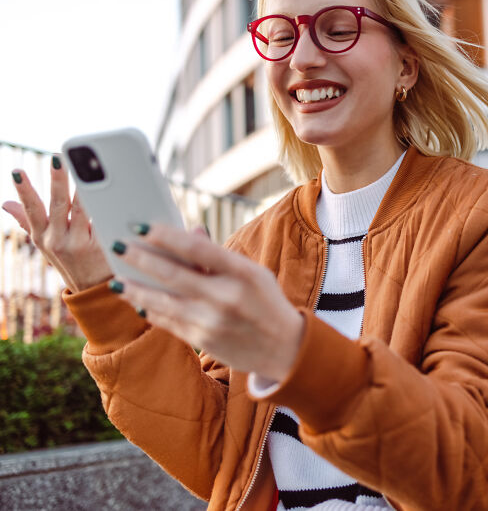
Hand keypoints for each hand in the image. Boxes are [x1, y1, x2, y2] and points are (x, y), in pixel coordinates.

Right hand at [2, 159, 112, 292]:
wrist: (94, 289)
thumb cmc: (70, 259)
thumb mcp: (44, 243)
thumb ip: (28, 221)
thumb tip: (5, 203)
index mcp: (42, 236)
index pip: (31, 209)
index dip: (23, 190)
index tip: (16, 171)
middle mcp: (58, 239)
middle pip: (58, 205)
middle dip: (57, 180)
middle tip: (58, 159)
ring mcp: (79, 244)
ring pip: (82, 210)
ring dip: (83, 189)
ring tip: (86, 169)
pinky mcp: (100, 246)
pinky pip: (102, 221)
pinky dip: (105, 206)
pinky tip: (111, 191)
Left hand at [111, 223, 304, 380]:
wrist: (285, 349)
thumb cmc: (266, 303)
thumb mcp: (253, 273)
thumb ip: (218, 256)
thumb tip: (188, 232)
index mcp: (243, 273)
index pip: (197, 249)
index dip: (166, 236)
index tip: (143, 226)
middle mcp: (226, 297)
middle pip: (173, 274)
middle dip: (140, 258)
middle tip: (118, 245)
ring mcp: (212, 322)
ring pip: (162, 302)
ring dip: (135, 289)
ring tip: (116, 278)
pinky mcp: (202, 341)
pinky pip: (167, 322)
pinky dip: (150, 310)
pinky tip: (136, 300)